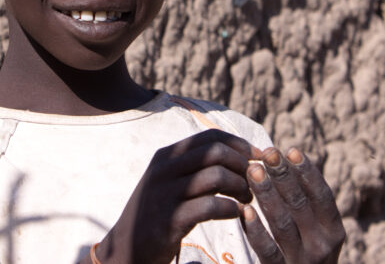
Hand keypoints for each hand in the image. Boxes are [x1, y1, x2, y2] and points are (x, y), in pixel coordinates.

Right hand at [92, 129, 259, 263]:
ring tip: (247, 199)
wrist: (126, 247)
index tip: (258, 157)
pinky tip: (237, 214)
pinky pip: (210, 206)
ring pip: (216, 176)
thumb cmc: (157, 212)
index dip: (239, 144)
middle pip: (215, 152)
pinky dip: (230, 209)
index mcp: (166, 156)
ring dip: (240, 187)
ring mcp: (166, 193)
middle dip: (242, 164)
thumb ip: (194, 165)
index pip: (210, 137)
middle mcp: (164, 169)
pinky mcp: (170, 220)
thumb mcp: (168, 180)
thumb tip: (234, 153)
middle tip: (254, 181)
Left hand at [242, 148, 344, 262]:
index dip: (308, 172)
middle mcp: (323, 247)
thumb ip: (303, 202)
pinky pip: (268, 250)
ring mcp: (303, 262)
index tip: (291, 150)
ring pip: (283, 224)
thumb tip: (285, 159)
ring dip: (267, 194)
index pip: (322, 196)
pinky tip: (244, 210)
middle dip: (283, 176)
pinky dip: (256, 230)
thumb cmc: (303, 252)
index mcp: (334, 231)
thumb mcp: (313, 230)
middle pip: (301, 205)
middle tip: (267, 153)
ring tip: (252, 171)